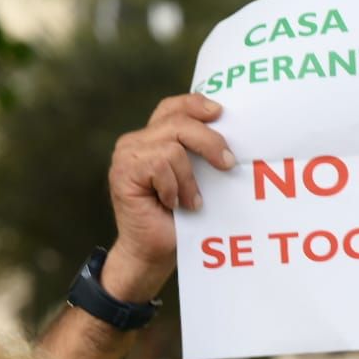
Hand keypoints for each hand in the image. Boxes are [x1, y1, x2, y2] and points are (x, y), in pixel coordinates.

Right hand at [103, 93, 238, 302]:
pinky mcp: (123, 171)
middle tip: (228, 164)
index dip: (196, 104)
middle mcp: (136, 141)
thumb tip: (236, 135)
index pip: (173, 107)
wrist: (154, 254)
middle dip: (209, 141)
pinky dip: (174, 186)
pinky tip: (173, 204)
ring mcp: (126, 154)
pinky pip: (160, 164)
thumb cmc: (180, 221)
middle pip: (178, 121)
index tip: (221, 113)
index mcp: (153, 138)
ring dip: (188, 178)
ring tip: (191, 201)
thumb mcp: (197, 181)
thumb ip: (202, 155)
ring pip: (172, 146)